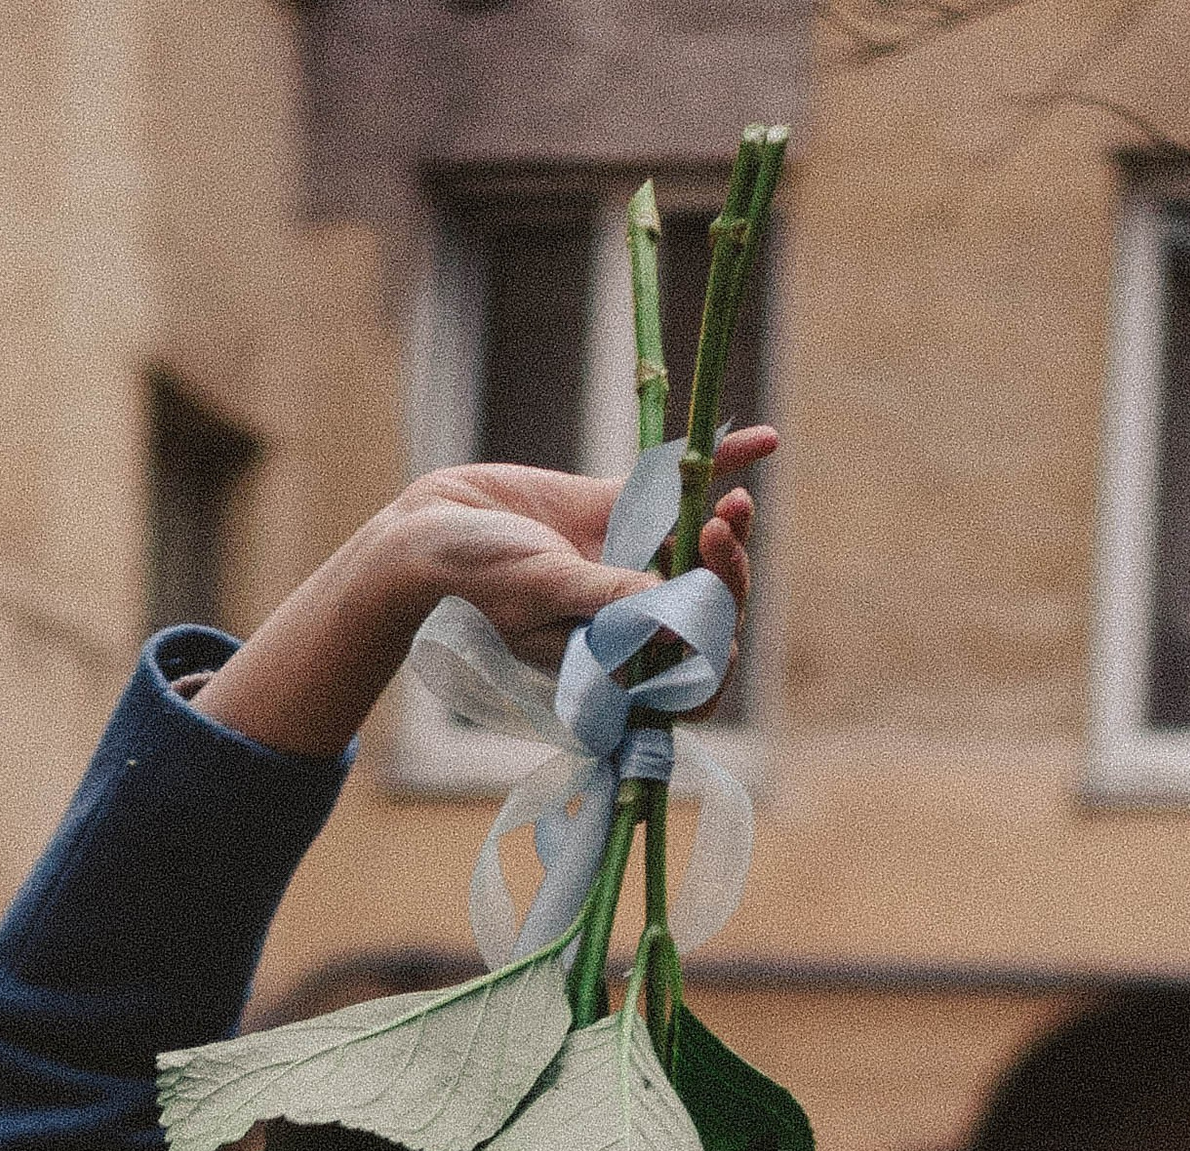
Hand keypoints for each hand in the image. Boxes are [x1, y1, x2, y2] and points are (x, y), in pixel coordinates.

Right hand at [194, 430, 775, 759]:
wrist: (427, 533)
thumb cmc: (474, 581)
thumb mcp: (543, 591)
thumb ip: (610, 599)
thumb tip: (676, 612)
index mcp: (616, 662)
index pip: (688, 673)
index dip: (714, 645)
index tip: (716, 612)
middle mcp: (631, 617)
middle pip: (706, 605)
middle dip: (724, 572)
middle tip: (716, 533)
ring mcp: (627, 563)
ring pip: (700, 548)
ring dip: (728, 527)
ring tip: (735, 504)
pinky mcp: (617, 511)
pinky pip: (678, 490)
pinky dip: (720, 465)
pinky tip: (762, 440)